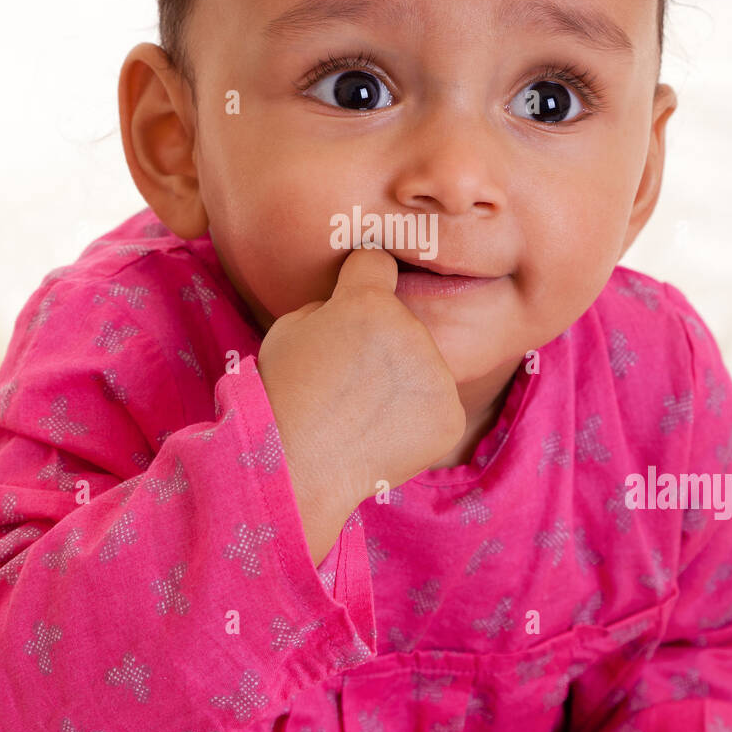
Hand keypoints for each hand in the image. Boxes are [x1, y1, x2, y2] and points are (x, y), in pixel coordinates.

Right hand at [256, 248, 465, 563]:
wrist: (296, 468)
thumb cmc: (281, 395)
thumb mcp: (289, 329)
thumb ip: (330, 306)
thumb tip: (352, 304)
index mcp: (368, 302)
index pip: (378, 262)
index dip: (361, 279)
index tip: (357, 294)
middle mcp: (411, 330)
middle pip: (403, 322)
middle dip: (383, 342)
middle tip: (347, 381)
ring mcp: (436, 375)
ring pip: (423, 364)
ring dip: (403, 381)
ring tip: (362, 413)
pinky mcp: (450, 415)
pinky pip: (437, 404)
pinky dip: (417, 418)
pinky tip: (382, 434)